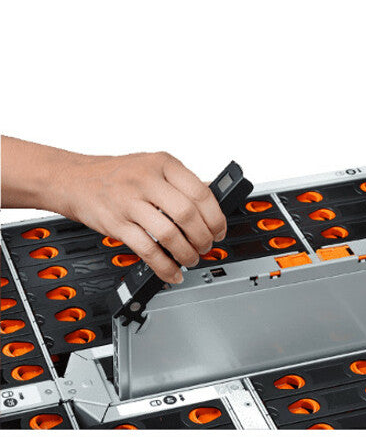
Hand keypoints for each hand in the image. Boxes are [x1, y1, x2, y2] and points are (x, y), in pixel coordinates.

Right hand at [55, 152, 226, 282]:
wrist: (75, 179)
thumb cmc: (118, 175)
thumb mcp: (153, 166)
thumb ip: (181, 183)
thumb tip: (212, 205)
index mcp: (163, 164)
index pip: (201, 193)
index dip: (216, 217)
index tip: (219, 231)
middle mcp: (147, 180)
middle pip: (188, 215)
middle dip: (204, 238)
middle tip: (206, 246)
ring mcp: (130, 202)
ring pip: (170, 234)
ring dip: (187, 253)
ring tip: (191, 258)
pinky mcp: (116, 224)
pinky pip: (147, 250)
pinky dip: (165, 267)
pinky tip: (172, 273)